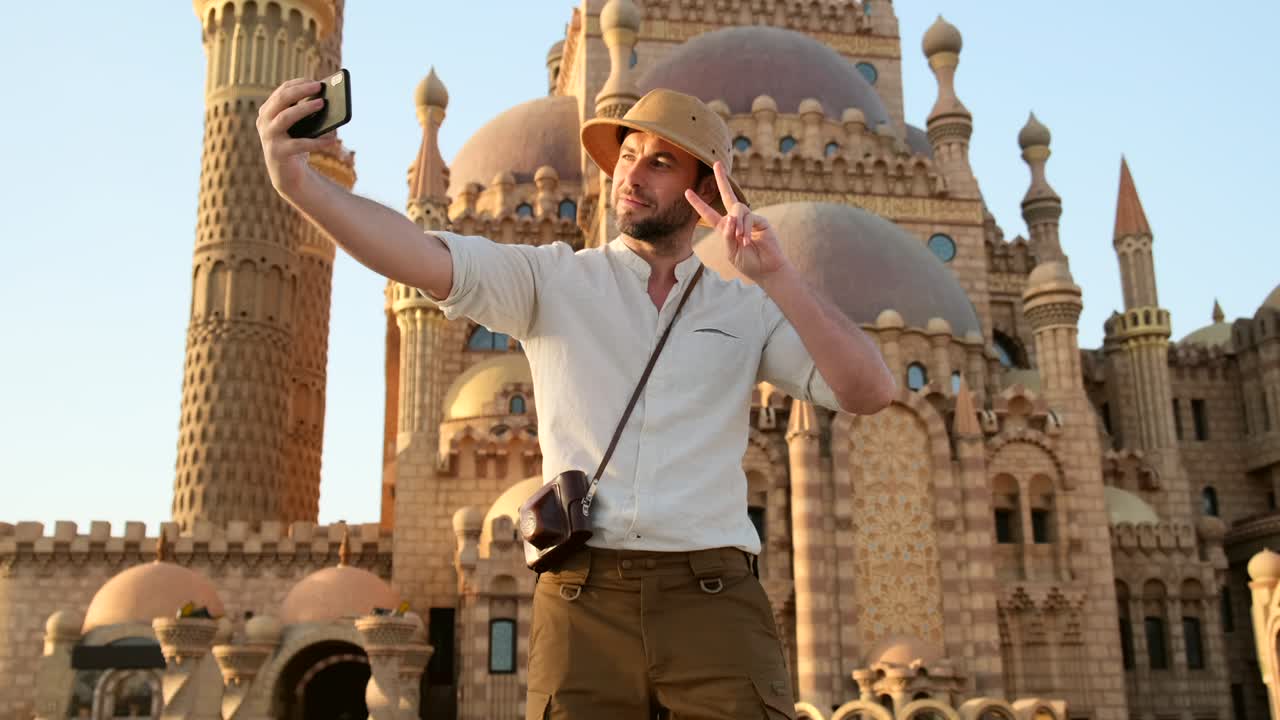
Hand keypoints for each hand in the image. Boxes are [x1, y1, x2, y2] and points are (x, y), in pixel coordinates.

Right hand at [256, 78, 338, 197]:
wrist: (287, 174)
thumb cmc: (296, 144)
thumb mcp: (300, 127)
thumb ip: (306, 113)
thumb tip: (327, 99)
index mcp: (268, 111)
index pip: (282, 91)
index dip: (299, 84)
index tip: (316, 82)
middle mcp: (264, 121)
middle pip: (281, 99)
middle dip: (301, 91)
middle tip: (319, 87)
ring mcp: (268, 137)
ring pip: (285, 117)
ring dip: (304, 109)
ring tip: (322, 104)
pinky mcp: (278, 153)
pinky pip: (299, 144)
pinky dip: (317, 141)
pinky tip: (332, 140)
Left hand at [684, 162, 788, 282]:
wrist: (766, 270)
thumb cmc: (748, 264)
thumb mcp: (730, 252)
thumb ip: (726, 235)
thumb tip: (729, 216)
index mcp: (725, 228)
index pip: (709, 213)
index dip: (698, 203)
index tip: (687, 192)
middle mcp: (737, 220)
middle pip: (728, 195)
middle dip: (722, 179)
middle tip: (717, 163)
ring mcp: (749, 219)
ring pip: (738, 209)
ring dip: (737, 224)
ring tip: (740, 239)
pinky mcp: (761, 221)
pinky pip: (749, 217)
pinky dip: (745, 229)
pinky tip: (747, 240)